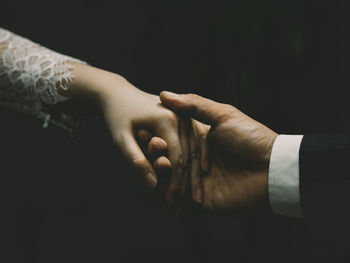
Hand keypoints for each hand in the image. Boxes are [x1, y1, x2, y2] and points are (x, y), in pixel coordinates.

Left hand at [65, 63, 199, 209]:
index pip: (177, 158)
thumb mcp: (121, 138)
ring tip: (189, 200)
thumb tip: (152, 185)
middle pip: (190, 157)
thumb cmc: (117, 116)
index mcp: (167, 119)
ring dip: (192, 177)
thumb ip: (136, 160)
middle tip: (182, 209)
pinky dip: (193, 163)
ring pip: (195, 152)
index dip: (175, 184)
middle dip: (186, 185)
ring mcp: (186, 117)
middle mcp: (182, 117)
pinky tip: (195, 179)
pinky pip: (194, 145)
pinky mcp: (186, 120)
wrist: (120, 94)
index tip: (172, 204)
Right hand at [142, 91, 277, 213]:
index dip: (158, 133)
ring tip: (160, 163)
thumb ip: (194, 104)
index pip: (172, 136)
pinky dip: (167, 191)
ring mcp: (198, 179)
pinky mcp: (200, 199)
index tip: (146, 129)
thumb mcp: (223, 115)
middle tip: (154, 145)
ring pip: (170, 177)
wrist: (271, 170)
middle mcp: (197, 159)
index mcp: (201, 138)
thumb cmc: (250, 138)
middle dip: (157, 152)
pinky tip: (160, 182)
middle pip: (169, 156)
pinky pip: (178, 196)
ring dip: (160, 170)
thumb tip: (164, 94)